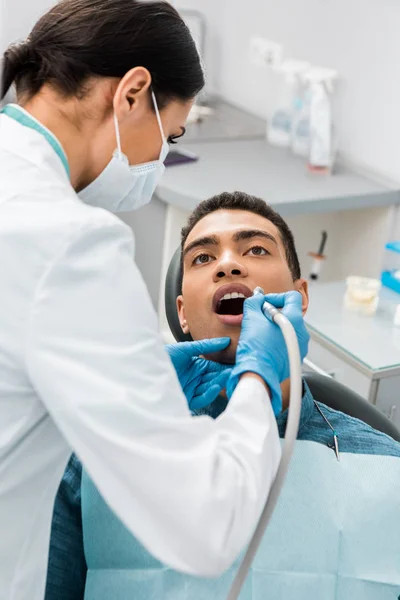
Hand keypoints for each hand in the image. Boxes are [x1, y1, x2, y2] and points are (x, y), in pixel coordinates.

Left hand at [166, 338, 231, 410]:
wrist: (147, 369)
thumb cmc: (165, 356)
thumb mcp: (186, 348)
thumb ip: (206, 346)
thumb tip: (225, 340)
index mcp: (196, 366)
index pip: (215, 368)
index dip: (225, 368)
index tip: (236, 366)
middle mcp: (195, 378)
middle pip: (214, 378)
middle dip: (224, 376)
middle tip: (235, 374)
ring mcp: (191, 389)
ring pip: (209, 388)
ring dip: (218, 384)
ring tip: (226, 378)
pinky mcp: (186, 400)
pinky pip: (201, 398)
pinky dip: (209, 394)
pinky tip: (215, 386)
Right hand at [226, 291, 308, 415]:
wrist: (258, 375)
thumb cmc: (256, 348)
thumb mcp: (251, 318)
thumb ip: (254, 302)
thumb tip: (257, 296)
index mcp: (295, 320)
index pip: (292, 297)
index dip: (276, 297)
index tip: (264, 304)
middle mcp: (302, 333)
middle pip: (290, 313)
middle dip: (273, 313)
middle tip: (258, 318)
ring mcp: (300, 347)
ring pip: (289, 329)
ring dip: (275, 326)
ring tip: (260, 333)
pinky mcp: (295, 358)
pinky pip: (288, 342)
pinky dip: (278, 339)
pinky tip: (265, 344)